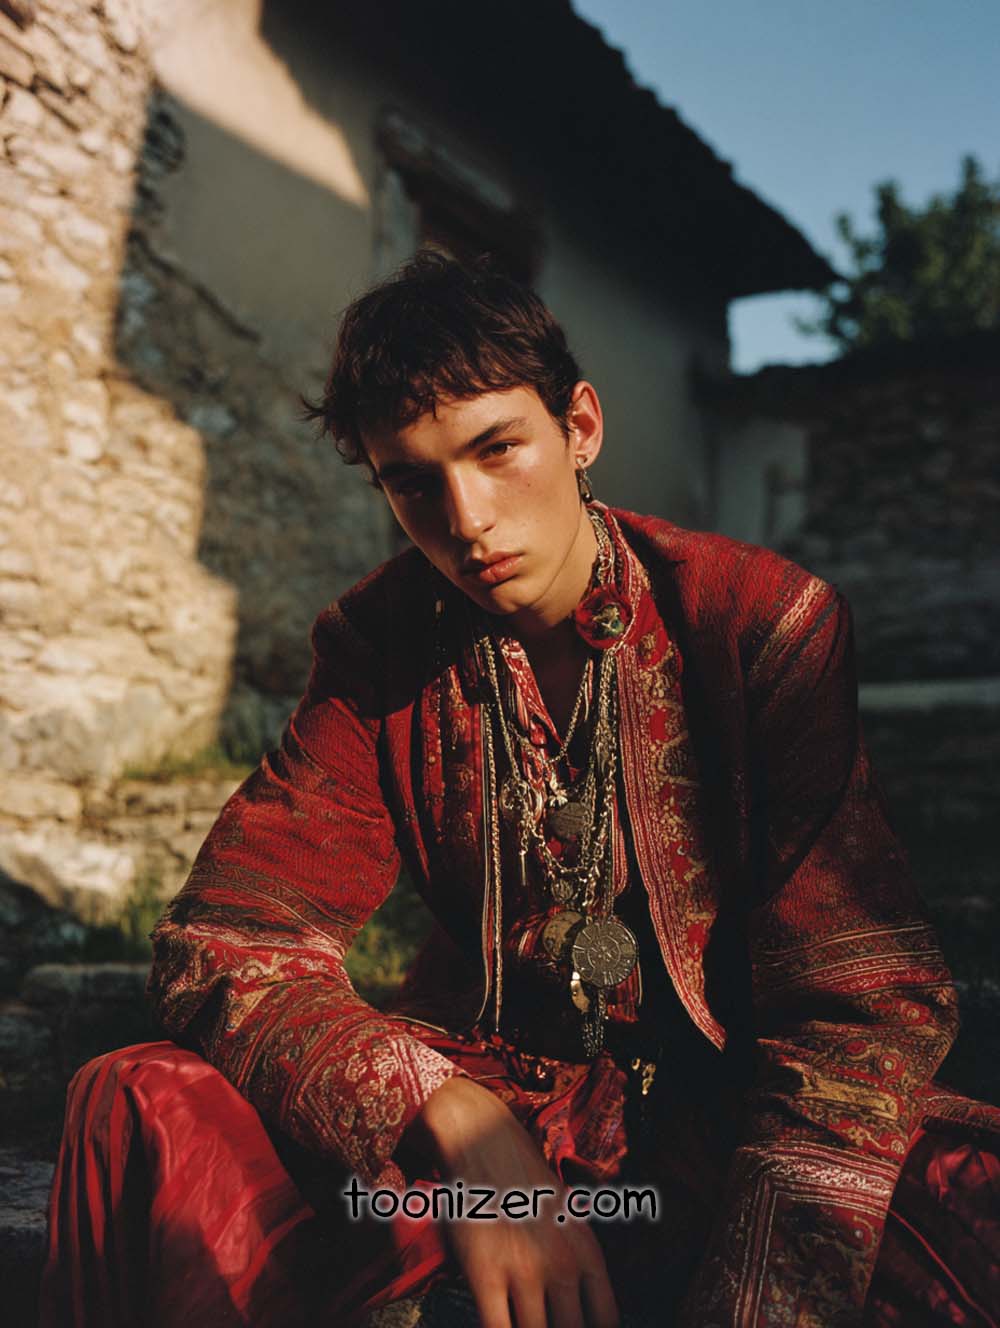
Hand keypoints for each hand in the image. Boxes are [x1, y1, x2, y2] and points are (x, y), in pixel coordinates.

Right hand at [401, 1076, 619, 1327]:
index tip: (575, 1327)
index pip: (606, 1321)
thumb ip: (580, 1268)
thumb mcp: (570, 1220)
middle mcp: (562, 1265)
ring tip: (519, 1319)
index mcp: (588, 1253)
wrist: (482, 1142)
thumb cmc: (525, 1184)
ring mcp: (523, 1270)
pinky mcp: (484, 1273)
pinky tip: (497, 1324)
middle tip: (546, 1322)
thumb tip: (582, 1314)